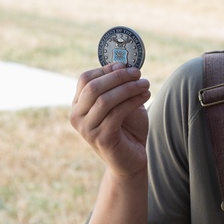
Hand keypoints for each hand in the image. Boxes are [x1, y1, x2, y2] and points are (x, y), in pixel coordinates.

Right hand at [70, 62, 150, 176]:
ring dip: (129, 88)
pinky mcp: (102, 138)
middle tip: (138, 73)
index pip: (85, 79)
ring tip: (145, 84)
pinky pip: (117, 113)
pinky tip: (146, 95)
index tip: (126, 65)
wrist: (132, 159)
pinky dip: (133, 100)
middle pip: (94, 87)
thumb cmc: (128, 129)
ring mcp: (87, 129)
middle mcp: (77, 116)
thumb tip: (124, 64)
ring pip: (105, 99)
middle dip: (118, 76)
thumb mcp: (123, 103)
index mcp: (78, 105)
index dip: (106, 69)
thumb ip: (120, 87)